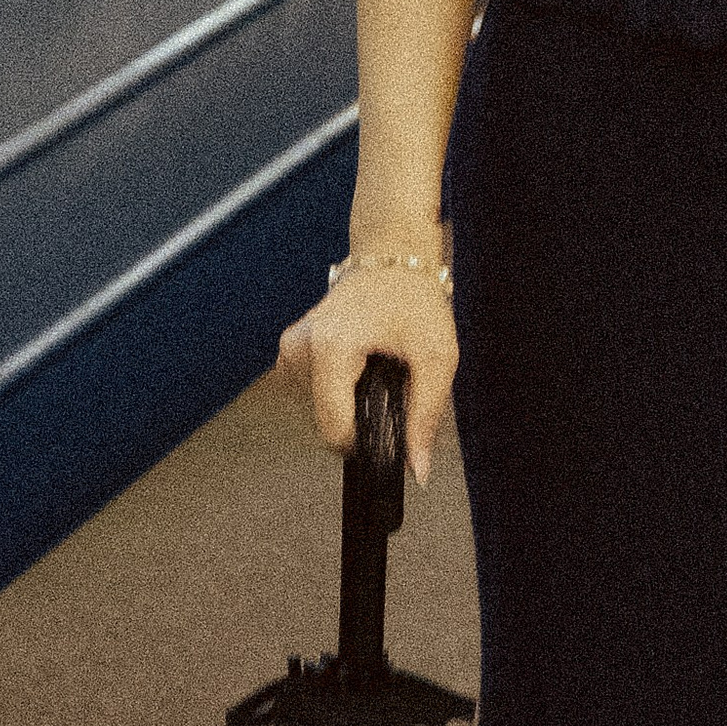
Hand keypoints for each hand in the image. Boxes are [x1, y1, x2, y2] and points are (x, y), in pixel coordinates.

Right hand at [275, 261, 457, 488]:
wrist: (392, 255)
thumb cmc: (414, 297)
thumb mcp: (436, 356)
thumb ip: (426, 417)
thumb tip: (418, 469)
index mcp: (330, 347)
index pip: (335, 430)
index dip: (368, 441)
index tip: (392, 421)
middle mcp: (300, 347)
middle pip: (327, 423)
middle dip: (362, 416)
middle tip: (390, 380)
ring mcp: (290, 349)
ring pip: (320, 411)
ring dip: (351, 402)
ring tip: (376, 366)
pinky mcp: (290, 351)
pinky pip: (313, 394)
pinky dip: (339, 389)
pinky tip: (360, 365)